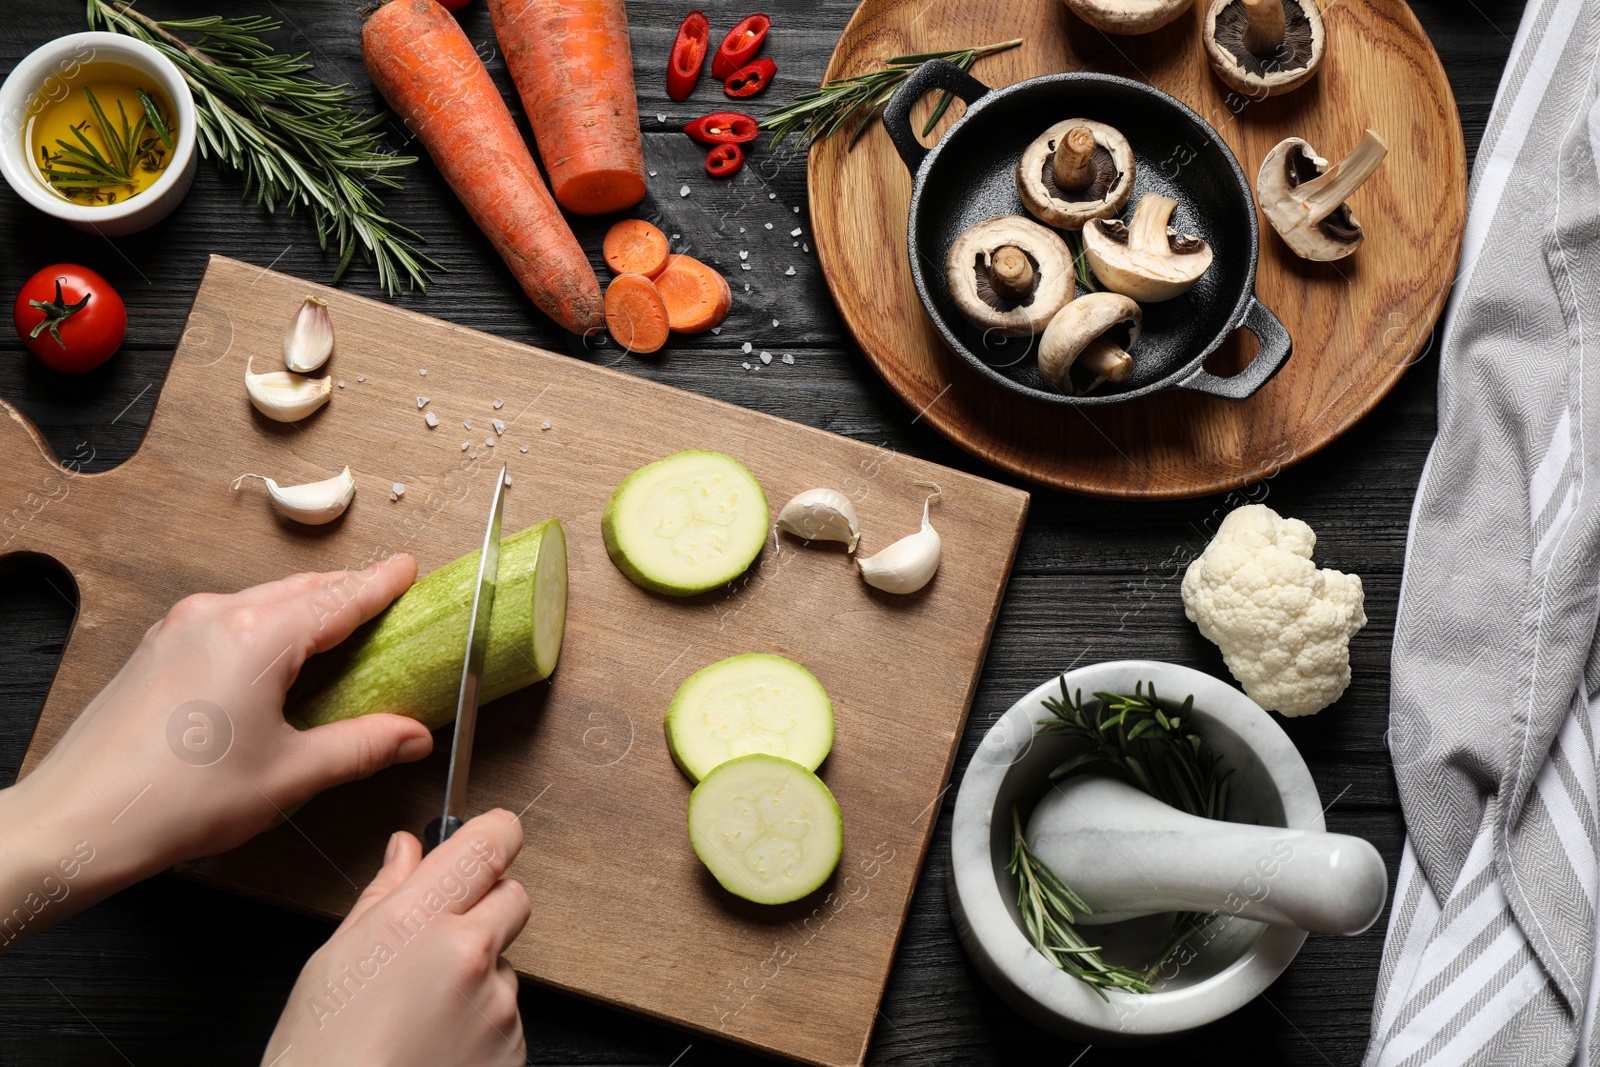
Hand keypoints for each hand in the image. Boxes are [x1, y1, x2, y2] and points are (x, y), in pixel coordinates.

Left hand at [0, 555, 434, 946]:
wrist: (78, 821)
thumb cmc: (179, 801)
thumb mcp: (289, 776)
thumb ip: (360, 748)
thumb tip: (413, 736)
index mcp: (259, 637)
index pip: (340, 598)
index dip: (381, 584)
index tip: (409, 568)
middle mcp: (218, 615)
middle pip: (302, 590)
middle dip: (347, 592)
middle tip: (385, 602)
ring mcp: (180, 627)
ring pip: (263, 600)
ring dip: (306, 608)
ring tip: (338, 631)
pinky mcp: (157, 648)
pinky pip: (228, 618)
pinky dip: (266, 625)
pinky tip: (277, 658)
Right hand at [262, 810, 529, 1065]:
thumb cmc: (320, 1057)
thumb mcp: (333, 962)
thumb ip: (382, 895)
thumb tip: (407, 850)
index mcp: (418, 921)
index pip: (492, 842)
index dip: (494, 835)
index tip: (489, 837)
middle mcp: (468, 955)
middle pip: (514, 896)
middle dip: (485, 907)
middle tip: (438, 940)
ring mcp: (497, 1005)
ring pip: (507, 962)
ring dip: (478, 974)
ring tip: (420, 1013)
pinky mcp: (514, 1047)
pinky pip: (508, 1015)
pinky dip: (481, 1022)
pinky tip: (436, 1043)